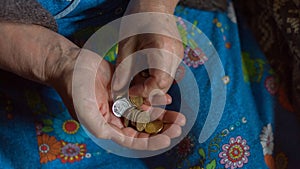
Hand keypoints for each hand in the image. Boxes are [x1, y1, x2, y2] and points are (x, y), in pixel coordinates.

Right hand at [0, 23, 184, 149]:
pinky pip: (144, 96)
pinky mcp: (126, 89)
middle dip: (161, 129)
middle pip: (143, 128)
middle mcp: (116, 116)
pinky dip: (156, 99)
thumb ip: (96, 124)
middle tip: (178, 126)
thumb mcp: (83, 108)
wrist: (70, 63)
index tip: (168, 139)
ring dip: (162, 116)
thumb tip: (111, 136)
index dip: (150, 142)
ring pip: (147, 113)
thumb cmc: (74, 87)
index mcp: (107, 125)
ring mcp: (122, 102)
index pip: (132, 139)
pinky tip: (168, 99)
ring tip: (179, 116)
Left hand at [113, 0, 183, 102]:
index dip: (144, 92)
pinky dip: (153, 78)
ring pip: (165, 83)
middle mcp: (175, 56)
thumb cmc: (138, 18)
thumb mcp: (126, 45)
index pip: (159, 83)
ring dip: (149, 86)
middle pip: (164, 87)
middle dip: (147, 93)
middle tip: (131, 89)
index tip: (130, 91)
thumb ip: (123, 70)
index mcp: (163, 50)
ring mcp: (178, 57)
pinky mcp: (175, 57)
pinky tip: (142, 69)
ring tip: (135, 76)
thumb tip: (118, 91)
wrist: (155, 3)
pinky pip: (165, 75)